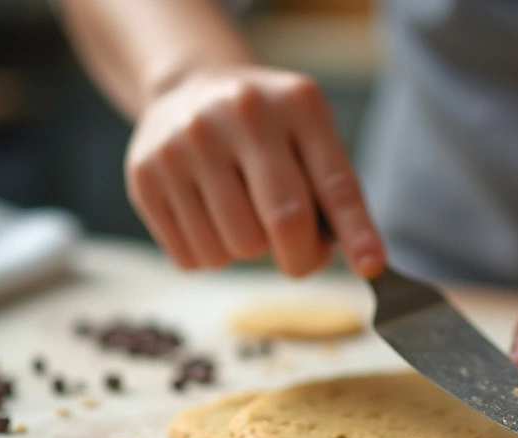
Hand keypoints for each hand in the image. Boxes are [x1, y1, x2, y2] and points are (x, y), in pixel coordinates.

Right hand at [125, 67, 385, 277]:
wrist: (190, 90)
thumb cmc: (268, 131)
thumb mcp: (310, 136)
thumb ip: (333, 194)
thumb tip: (363, 262)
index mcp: (297, 104)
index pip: (335, 183)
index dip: (356, 232)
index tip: (372, 268)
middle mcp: (241, 114)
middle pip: (285, 222)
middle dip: (300, 258)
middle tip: (297, 255)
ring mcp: (186, 142)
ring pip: (236, 248)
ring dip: (248, 251)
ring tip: (242, 214)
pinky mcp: (145, 175)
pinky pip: (194, 258)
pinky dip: (210, 254)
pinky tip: (207, 215)